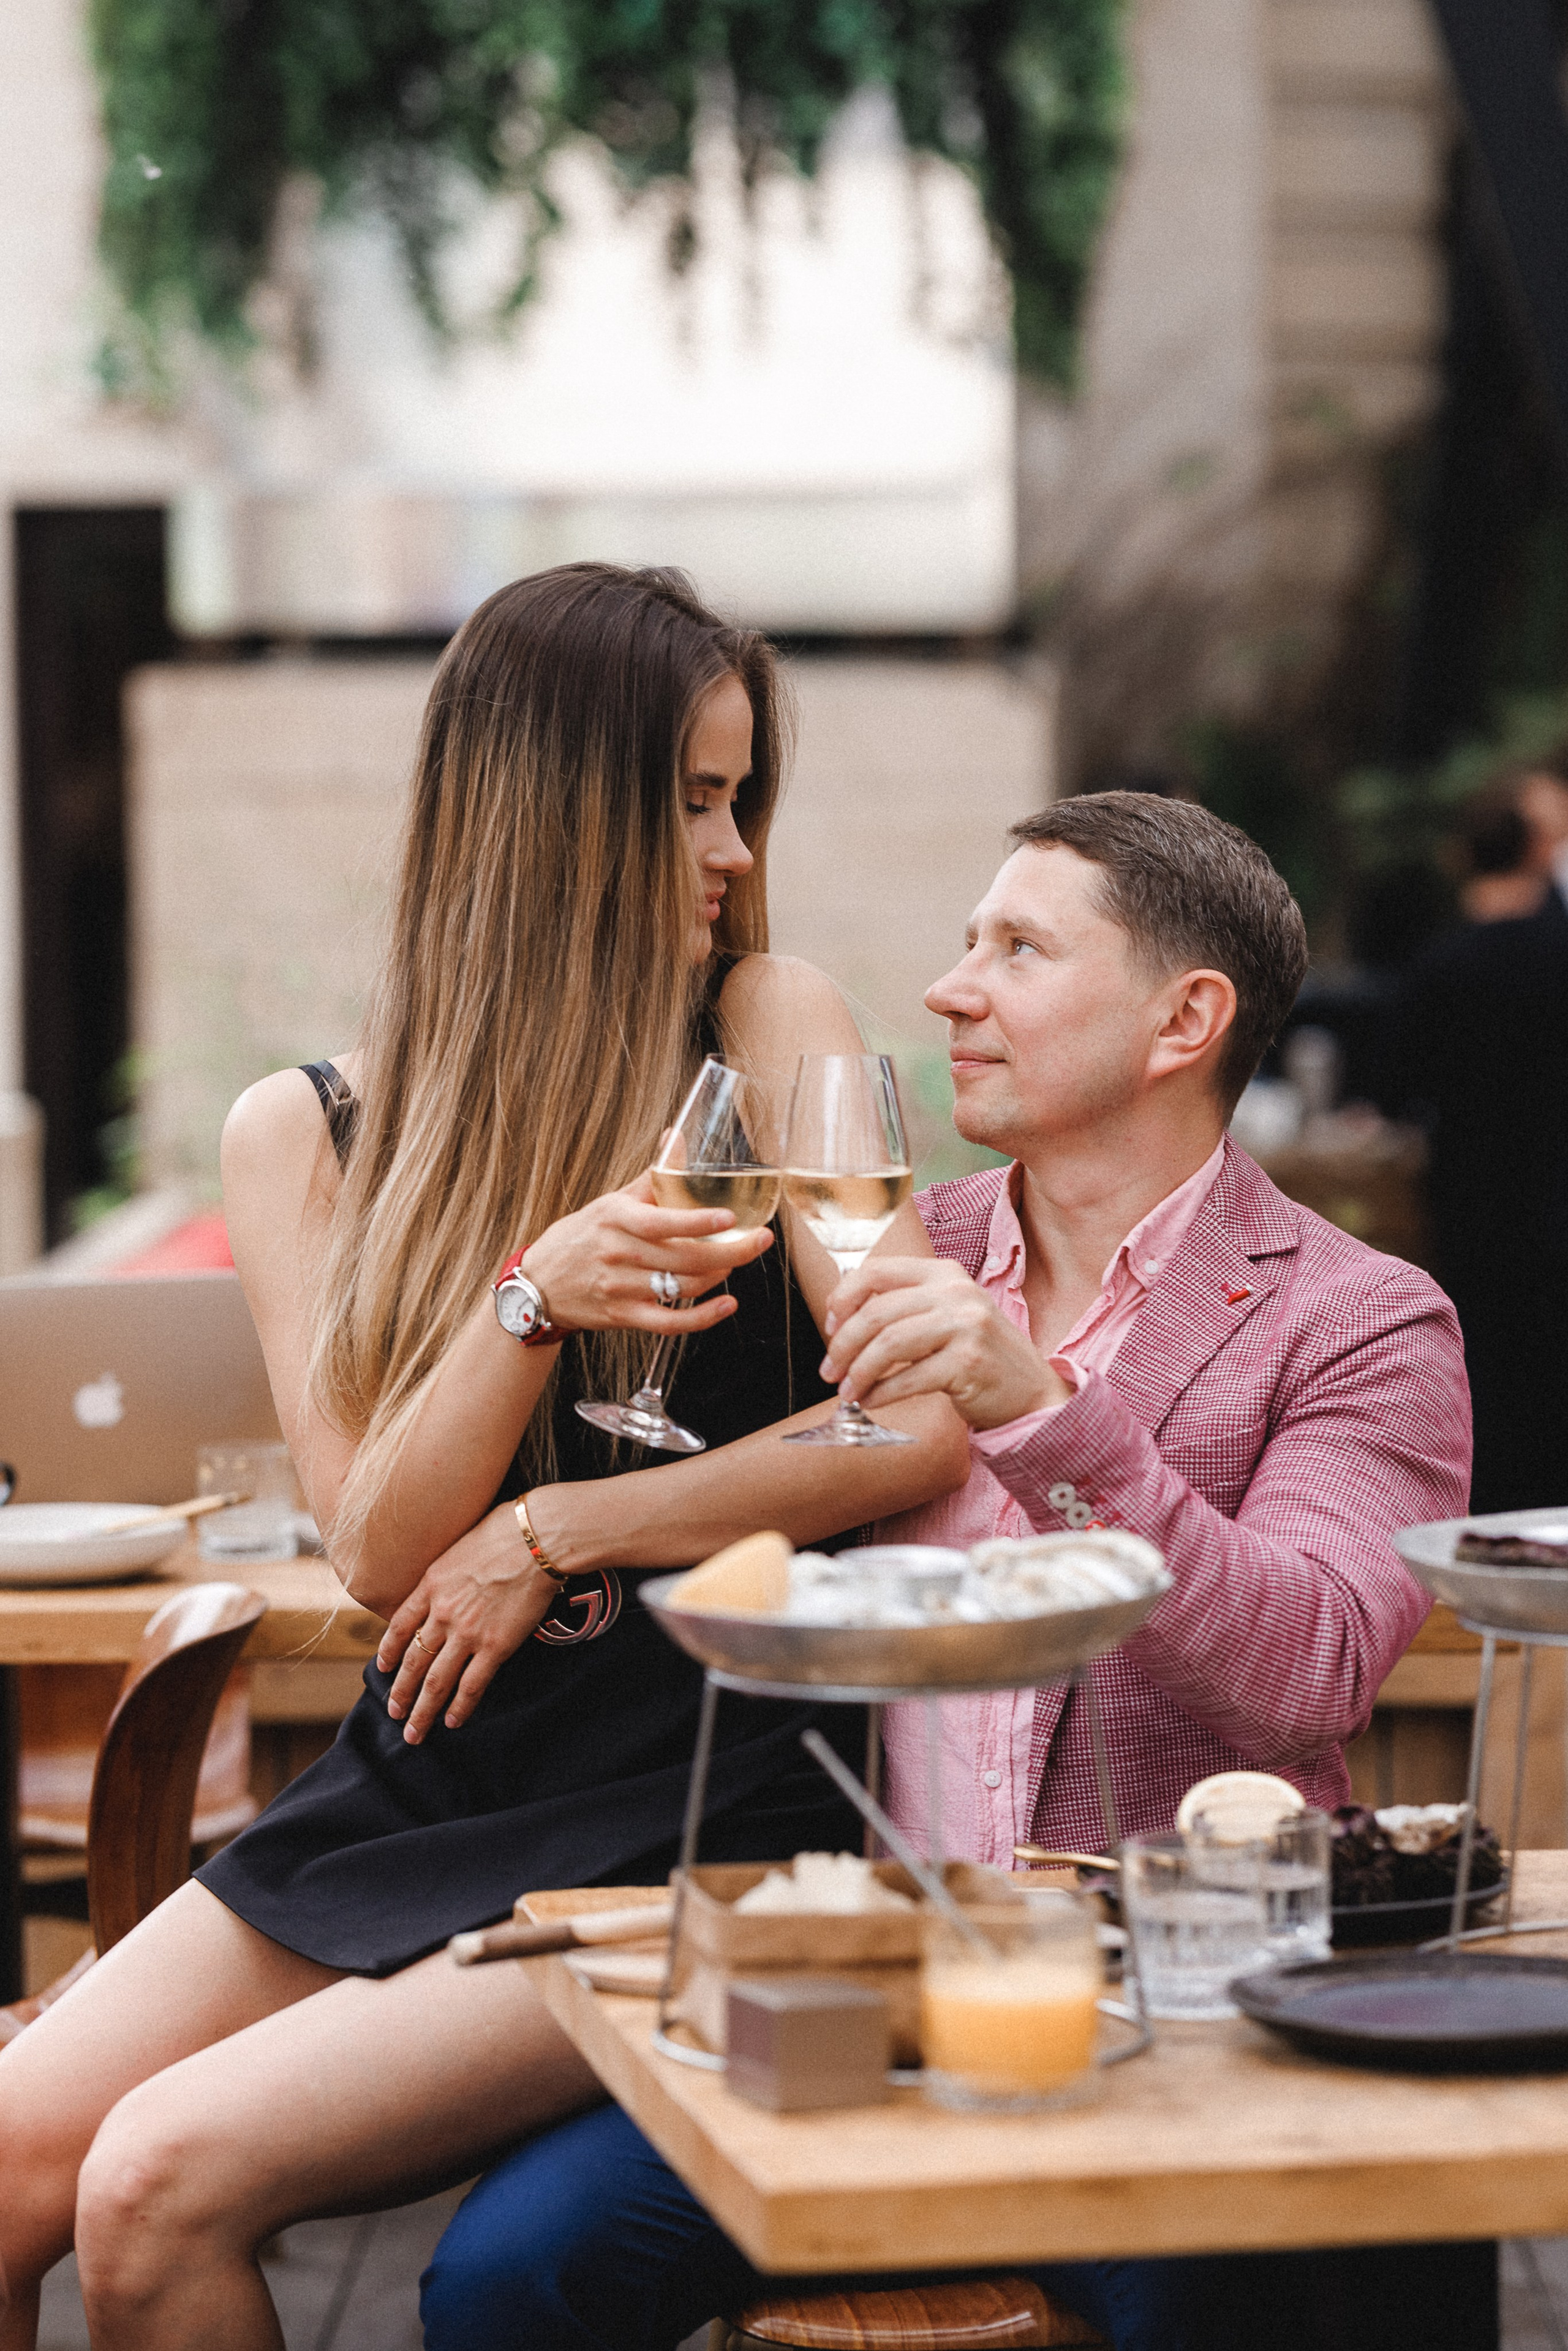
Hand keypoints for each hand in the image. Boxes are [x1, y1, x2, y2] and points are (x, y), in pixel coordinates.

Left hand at [376, 1503, 557, 1742]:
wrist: (536, 1539)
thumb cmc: (505, 1531)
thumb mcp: (459, 1547)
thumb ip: (447, 1574)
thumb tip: (448, 1584)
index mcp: (431, 1586)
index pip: (399, 1626)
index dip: (389, 1651)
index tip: (383, 1668)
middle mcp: (442, 1613)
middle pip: (413, 1661)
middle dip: (400, 1692)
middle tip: (393, 1713)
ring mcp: (467, 1632)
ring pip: (436, 1681)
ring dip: (422, 1710)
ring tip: (414, 1732)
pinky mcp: (495, 1645)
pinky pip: (472, 1684)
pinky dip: (460, 1706)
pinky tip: (452, 1721)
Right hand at [518, 1169, 771, 1335]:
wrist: (538, 1284)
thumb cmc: (582, 1236)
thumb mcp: (611, 1202)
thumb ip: (652, 1177)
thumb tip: (676, 1135)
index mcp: (617, 1219)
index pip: (662, 1221)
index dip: (698, 1222)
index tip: (731, 1218)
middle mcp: (619, 1254)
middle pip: (685, 1258)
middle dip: (731, 1251)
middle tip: (761, 1241)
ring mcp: (621, 1289)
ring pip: (682, 1288)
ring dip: (717, 1276)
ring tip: (734, 1262)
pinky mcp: (624, 1317)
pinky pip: (669, 1323)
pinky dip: (702, 1318)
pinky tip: (727, 1306)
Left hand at [819, 1257, 1072, 1430]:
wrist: (1030, 1390)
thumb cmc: (977, 1353)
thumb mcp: (946, 1313)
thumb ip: (904, 1305)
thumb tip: (840, 1315)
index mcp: (944, 1273)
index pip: (877, 1271)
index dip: (843, 1298)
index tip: (829, 1326)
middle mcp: (956, 1293)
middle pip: (877, 1312)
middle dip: (843, 1345)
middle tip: (829, 1371)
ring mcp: (966, 1326)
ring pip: (889, 1344)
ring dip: (859, 1372)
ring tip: (848, 1392)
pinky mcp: (969, 1363)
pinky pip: (909, 1378)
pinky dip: (882, 1393)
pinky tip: (872, 1402)